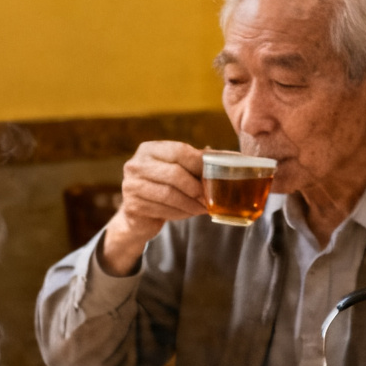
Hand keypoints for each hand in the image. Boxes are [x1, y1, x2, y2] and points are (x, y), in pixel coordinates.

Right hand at [98, 141, 205, 274]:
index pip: (179, 151)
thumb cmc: (164, 188)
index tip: (216, 173)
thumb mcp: (179, 171)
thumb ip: (199, 162)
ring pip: (169, 194)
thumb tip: (234, 157)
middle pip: (174, 174)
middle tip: (209, 197)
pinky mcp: (132, 206)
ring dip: (191, 203)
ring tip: (203, 208)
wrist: (139, 216)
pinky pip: (163, 210)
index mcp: (149, 149)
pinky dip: (181, 213)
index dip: (200, 163)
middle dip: (196, 187)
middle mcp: (136, 164)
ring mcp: (131, 185)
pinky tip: (188, 213)